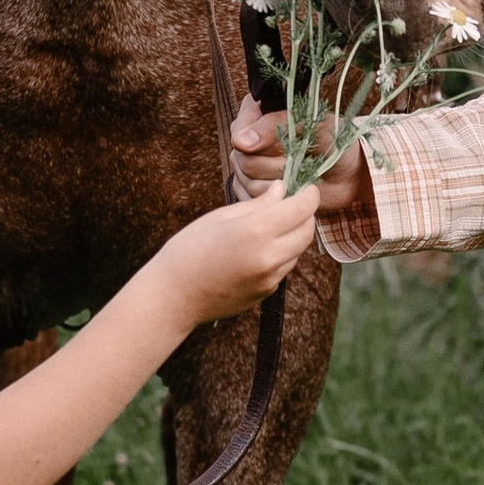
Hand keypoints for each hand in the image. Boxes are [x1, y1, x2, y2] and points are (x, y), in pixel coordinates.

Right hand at [157, 182, 320, 325]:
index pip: (301, 209)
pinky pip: (284, 267)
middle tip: (294, 204)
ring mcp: (270, 278)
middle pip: (307, 231)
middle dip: (306, 215)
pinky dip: (281, 254)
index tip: (308, 188)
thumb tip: (281, 190)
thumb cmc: (189, 249)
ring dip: (293, 235)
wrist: (174, 296)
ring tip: (271, 226)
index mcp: (255, 231)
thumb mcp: (221, 217)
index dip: (309, 195)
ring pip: (298, 250)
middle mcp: (268, 257)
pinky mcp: (267, 292)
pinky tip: (258, 250)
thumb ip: (257, 204)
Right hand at [229, 97, 374, 227]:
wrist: (350, 173)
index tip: (281, 146)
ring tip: (301, 176)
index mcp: (261, 115)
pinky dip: (275, 200)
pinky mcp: (257, 191)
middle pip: (241, 160)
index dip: (255, 140)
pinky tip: (293, 192)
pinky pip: (252, 201)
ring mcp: (252, 167)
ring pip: (247, 182)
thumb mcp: (312, 124)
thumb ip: (274, 127)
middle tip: (300, 162)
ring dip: (279, 183)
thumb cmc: (336, 142)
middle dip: (274, 165)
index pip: (239, 128)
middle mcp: (251, 141)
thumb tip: (240, 142)